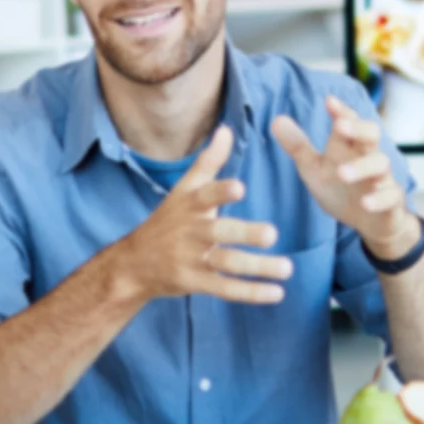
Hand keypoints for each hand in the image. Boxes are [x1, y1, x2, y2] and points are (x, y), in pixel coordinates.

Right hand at [121, 124, 291, 305]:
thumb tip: (227, 130)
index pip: (204, 196)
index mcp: (189, 205)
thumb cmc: (167, 221)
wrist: (135, 263)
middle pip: (218, 232)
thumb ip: (209, 161)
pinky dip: (251, 292)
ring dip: (258, 267)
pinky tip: (277, 293)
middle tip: (271, 234)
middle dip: (244, 233)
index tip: (239, 188)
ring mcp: (191, 259)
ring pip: (227, 263)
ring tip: (288, 267)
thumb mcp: (183, 189)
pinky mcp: (194, 283)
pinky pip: (225, 288)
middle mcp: (190, 231)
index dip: (221, 193)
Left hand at [271, 96, 420, 260]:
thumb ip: (298, 147)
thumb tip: (276, 119)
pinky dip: (379, 199)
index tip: (328, 100)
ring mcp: (382, 179)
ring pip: (380, 164)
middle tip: (339, 125)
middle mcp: (367, 157)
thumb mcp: (314, 169)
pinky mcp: (391, 202)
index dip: (341, 111)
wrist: (369, 223)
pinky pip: (390, 197)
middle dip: (358, 128)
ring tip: (342, 173)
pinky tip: (366, 203)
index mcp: (348, 146)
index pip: (349, 122)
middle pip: (371, 135)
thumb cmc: (341, 189)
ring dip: (361, 167)